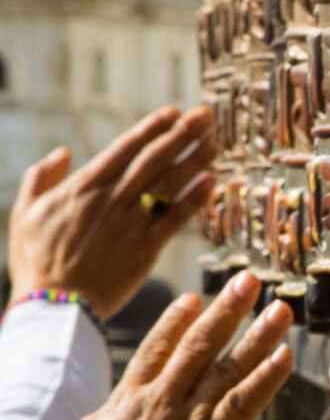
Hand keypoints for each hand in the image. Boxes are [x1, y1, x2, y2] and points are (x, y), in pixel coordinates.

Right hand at [7, 106, 215, 319]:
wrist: (53, 307)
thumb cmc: (37, 262)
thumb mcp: (25, 213)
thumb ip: (41, 178)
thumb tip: (61, 152)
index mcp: (84, 187)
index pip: (125, 148)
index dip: (152, 128)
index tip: (174, 112)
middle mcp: (112, 200)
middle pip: (154, 159)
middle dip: (182, 134)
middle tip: (206, 115)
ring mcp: (131, 223)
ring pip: (169, 183)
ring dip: (194, 159)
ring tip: (214, 140)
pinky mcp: (146, 248)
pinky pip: (175, 218)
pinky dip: (194, 198)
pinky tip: (212, 181)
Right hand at [67, 271, 293, 419]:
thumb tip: (108, 413)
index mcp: (128, 400)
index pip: (156, 350)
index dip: (175, 322)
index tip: (193, 298)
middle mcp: (160, 401)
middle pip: (198, 346)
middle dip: (226, 310)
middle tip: (250, 279)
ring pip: (227, 367)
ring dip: (258, 335)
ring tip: (281, 307)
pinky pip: (243, 404)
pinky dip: (267, 378)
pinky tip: (286, 355)